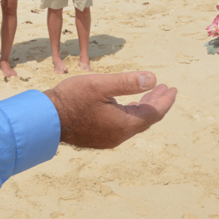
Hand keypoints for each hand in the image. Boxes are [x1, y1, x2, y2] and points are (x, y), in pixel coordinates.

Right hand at [44, 71, 176, 148]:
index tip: (173, 90)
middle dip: (156, 102)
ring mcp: (108, 139)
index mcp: (123, 124)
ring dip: (143, 107)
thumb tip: (153, 78)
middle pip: (145, 119)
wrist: (46, 119)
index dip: (164, 101)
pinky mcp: (99, 138)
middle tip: (166, 89)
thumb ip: (127, 82)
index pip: (153, 113)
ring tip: (149, 93)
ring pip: (133, 123)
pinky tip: (127, 105)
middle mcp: (119, 136)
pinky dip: (130, 113)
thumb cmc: (71, 98)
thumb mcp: (100, 85)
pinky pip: (122, 126)